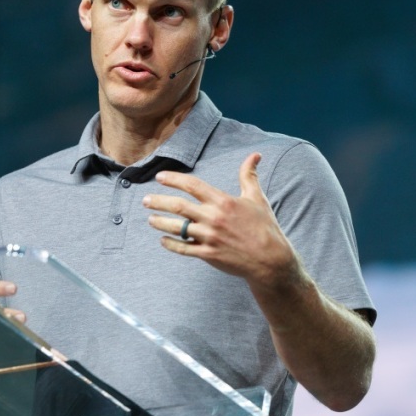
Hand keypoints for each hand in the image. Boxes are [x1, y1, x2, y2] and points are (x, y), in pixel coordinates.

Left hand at [143, 152, 297, 288]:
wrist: (271, 260)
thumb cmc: (264, 227)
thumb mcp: (257, 198)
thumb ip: (249, 176)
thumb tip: (255, 155)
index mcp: (223, 201)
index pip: (192, 185)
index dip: (173, 179)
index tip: (160, 177)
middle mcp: (214, 218)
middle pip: (178, 206)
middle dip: (158, 201)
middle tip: (145, 200)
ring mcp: (210, 237)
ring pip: (177, 228)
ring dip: (160, 222)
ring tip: (150, 219)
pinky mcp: (208, 255)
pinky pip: (183, 248)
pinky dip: (170, 244)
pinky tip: (162, 240)